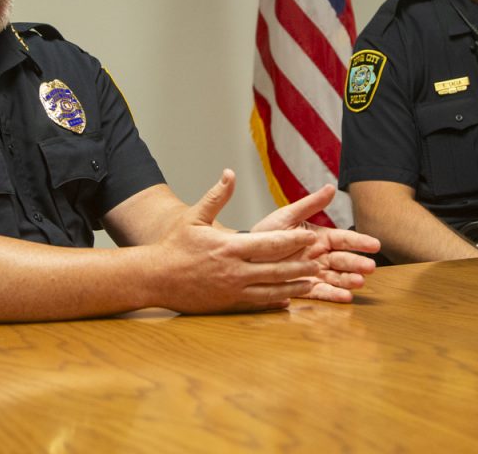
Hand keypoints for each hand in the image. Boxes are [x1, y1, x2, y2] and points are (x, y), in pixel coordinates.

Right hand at [151, 170, 322, 313]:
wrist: (155, 278)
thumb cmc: (174, 246)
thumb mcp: (194, 217)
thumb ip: (216, 196)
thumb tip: (229, 173)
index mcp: (229, 247)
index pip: (270, 244)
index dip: (294, 241)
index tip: (312, 237)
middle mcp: (235, 270)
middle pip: (278, 269)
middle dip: (302, 264)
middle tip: (322, 260)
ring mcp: (233, 290)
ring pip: (272, 290)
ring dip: (295, 286)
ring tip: (313, 281)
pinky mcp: (228, 303)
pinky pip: (258, 304)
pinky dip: (276, 302)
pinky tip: (289, 301)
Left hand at [251, 184, 380, 302]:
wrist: (244, 256)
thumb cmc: (265, 234)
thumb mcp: (288, 216)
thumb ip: (310, 204)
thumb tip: (331, 187)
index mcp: (318, 238)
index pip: (343, 239)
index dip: (359, 241)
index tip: (375, 245)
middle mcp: (319, 256)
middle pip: (343, 260)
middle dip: (357, 263)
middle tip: (370, 267)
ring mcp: (312, 273)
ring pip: (336, 277)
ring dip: (349, 280)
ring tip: (359, 282)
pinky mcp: (303, 289)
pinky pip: (321, 292)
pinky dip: (334, 295)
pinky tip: (346, 297)